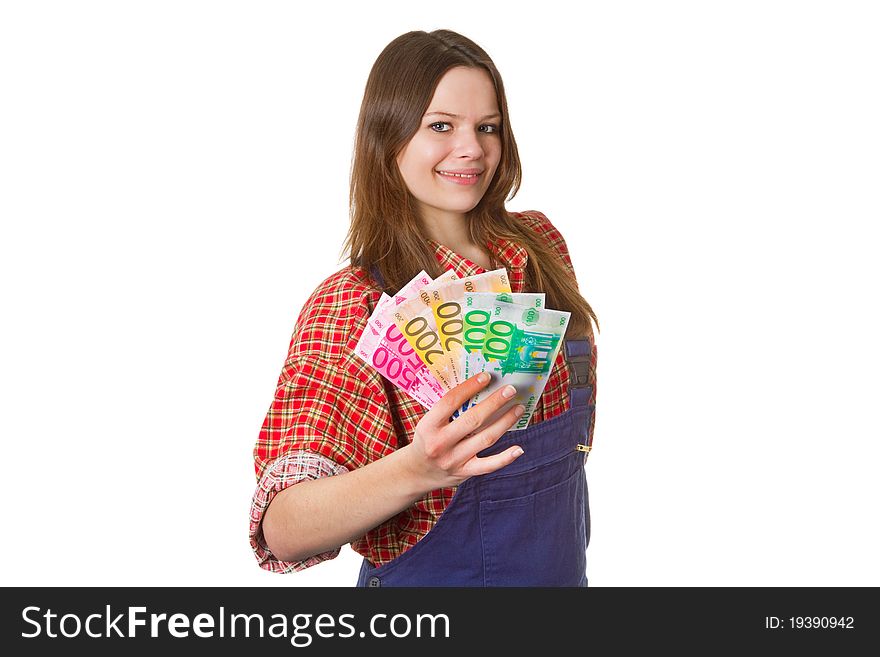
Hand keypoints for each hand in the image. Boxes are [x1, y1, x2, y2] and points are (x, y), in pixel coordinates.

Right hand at [402, 372, 524, 489]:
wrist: (417, 472)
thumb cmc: (427, 439)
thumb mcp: (428, 422)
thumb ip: (447, 410)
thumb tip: (478, 387)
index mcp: (429, 425)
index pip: (450, 402)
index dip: (469, 387)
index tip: (486, 377)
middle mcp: (440, 443)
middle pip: (473, 419)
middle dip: (494, 403)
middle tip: (510, 390)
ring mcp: (453, 459)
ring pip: (485, 439)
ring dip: (505, 422)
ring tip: (518, 409)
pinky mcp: (464, 472)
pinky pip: (488, 465)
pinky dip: (505, 458)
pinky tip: (519, 449)